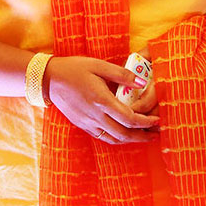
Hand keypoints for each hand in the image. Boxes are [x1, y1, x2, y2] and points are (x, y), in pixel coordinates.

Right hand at [44, 56, 158, 143]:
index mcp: (101, 100)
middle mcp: (95, 115)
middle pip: (124, 134)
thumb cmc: (74, 69)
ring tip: (144, 137)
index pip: (129, 118)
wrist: (49, 79)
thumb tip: (141, 82)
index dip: (146, 122)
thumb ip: (121, 74)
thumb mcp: (98, 65)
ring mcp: (87, 123)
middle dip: (143, 136)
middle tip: (156, 133)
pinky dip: (116, 138)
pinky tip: (124, 133)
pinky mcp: (82, 125)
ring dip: (131, 140)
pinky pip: (103, 137)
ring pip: (113, 139)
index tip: (157, 120)